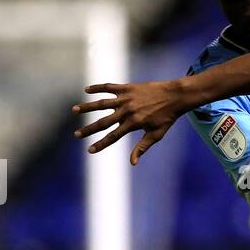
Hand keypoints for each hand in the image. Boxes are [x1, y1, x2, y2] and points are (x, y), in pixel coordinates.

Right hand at [72, 79, 191, 164]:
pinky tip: (86, 90)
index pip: (113, 136)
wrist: (175, 96)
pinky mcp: (127, 88)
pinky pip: (109, 87)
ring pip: (102, 103)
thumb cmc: (166, 117)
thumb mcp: (156, 134)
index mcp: (133, 124)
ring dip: (87, 107)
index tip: (90, 150)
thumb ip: (142, 147)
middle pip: (103, 122)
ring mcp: (126, 98)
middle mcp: (127, 111)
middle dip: (89, 129)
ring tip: (74, 110)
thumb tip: (132, 163)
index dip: (100, 144)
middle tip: (76, 134)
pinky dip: (97, 88)